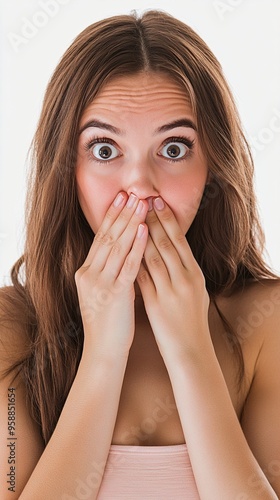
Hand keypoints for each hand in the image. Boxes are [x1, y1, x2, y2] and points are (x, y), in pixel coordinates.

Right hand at [75, 192, 147, 357]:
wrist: (103, 350)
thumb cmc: (108, 322)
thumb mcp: (103, 292)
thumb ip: (111, 271)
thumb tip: (126, 251)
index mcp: (86, 272)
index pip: (101, 238)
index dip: (112, 217)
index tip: (121, 198)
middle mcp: (90, 273)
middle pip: (107, 237)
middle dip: (122, 213)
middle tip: (132, 193)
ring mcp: (100, 283)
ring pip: (117, 246)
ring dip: (131, 223)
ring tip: (141, 204)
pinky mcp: (114, 293)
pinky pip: (127, 265)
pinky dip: (137, 246)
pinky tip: (144, 230)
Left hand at [137, 197, 209, 361]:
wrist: (190, 350)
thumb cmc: (191, 321)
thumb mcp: (195, 292)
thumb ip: (185, 271)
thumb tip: (174, 250)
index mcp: (196, 274)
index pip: (179, 240)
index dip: (167, 219)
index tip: (156, 201)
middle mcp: (186, 279)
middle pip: (166, 243)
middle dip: (152, 219)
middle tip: (141, 199)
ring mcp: (171, 291)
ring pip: (153, 256)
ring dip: (140, 236)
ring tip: (130, 218)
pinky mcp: (156, 303)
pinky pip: (142, 278)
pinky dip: (133, 262)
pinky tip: (124, 250)